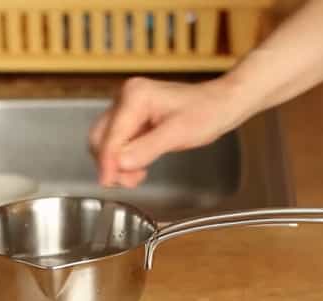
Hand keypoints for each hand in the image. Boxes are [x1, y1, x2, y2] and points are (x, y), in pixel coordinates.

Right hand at [88, 76, 247, 187]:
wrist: (221, 104)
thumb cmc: (207, 112)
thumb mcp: (178, 134)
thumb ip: (147, 149)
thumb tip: (120, 164)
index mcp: (135, 96)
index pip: (112, 136)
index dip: (108, 162)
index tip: (108, 182)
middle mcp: (127, 98)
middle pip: (101, 138)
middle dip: (111, 163)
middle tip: (128, 181)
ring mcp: (127, 107)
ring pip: (107, 142)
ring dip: (116, 163)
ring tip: (136, 176)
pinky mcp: (131, 118)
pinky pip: (118, 142)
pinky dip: (123, 158)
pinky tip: (138, 166)